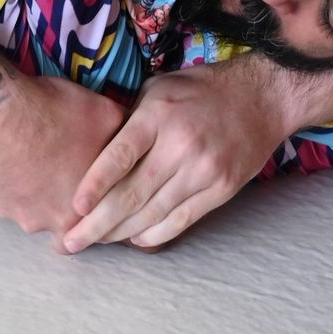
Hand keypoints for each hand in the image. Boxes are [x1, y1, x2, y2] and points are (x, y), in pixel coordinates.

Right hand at [0, 74, 125, 237]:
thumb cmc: (54, 112)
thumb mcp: (104, 114)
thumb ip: (123, 138)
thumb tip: (134, 141)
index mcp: (79, 210)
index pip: (92, 229)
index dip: (95, 210)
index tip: (92, 193)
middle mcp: (46, 221)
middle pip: (58, 226)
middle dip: (62, 206)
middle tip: (63, 175)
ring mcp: (13, 212)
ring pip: (29, 210)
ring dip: (34, 192)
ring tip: (36, 159)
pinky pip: (4, 195)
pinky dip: (10, 180)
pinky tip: (14, 155)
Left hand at [60, 60, 290, 253]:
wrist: (261, 98)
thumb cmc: (200, 90)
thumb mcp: (158, 89)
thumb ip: (130, 121)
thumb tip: (94, 153)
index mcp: (159, 115)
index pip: (120, 156)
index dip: (95, 184)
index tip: (74, 206)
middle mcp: (180, 145)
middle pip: (132, 193)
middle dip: (98, 223)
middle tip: (71, 241)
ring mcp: (203, 170)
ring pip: (154, 213)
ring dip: (121, 233)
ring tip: (96, 244)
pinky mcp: (221, 190)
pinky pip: (182, 220)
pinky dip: (155, 234)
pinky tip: (134, 241)